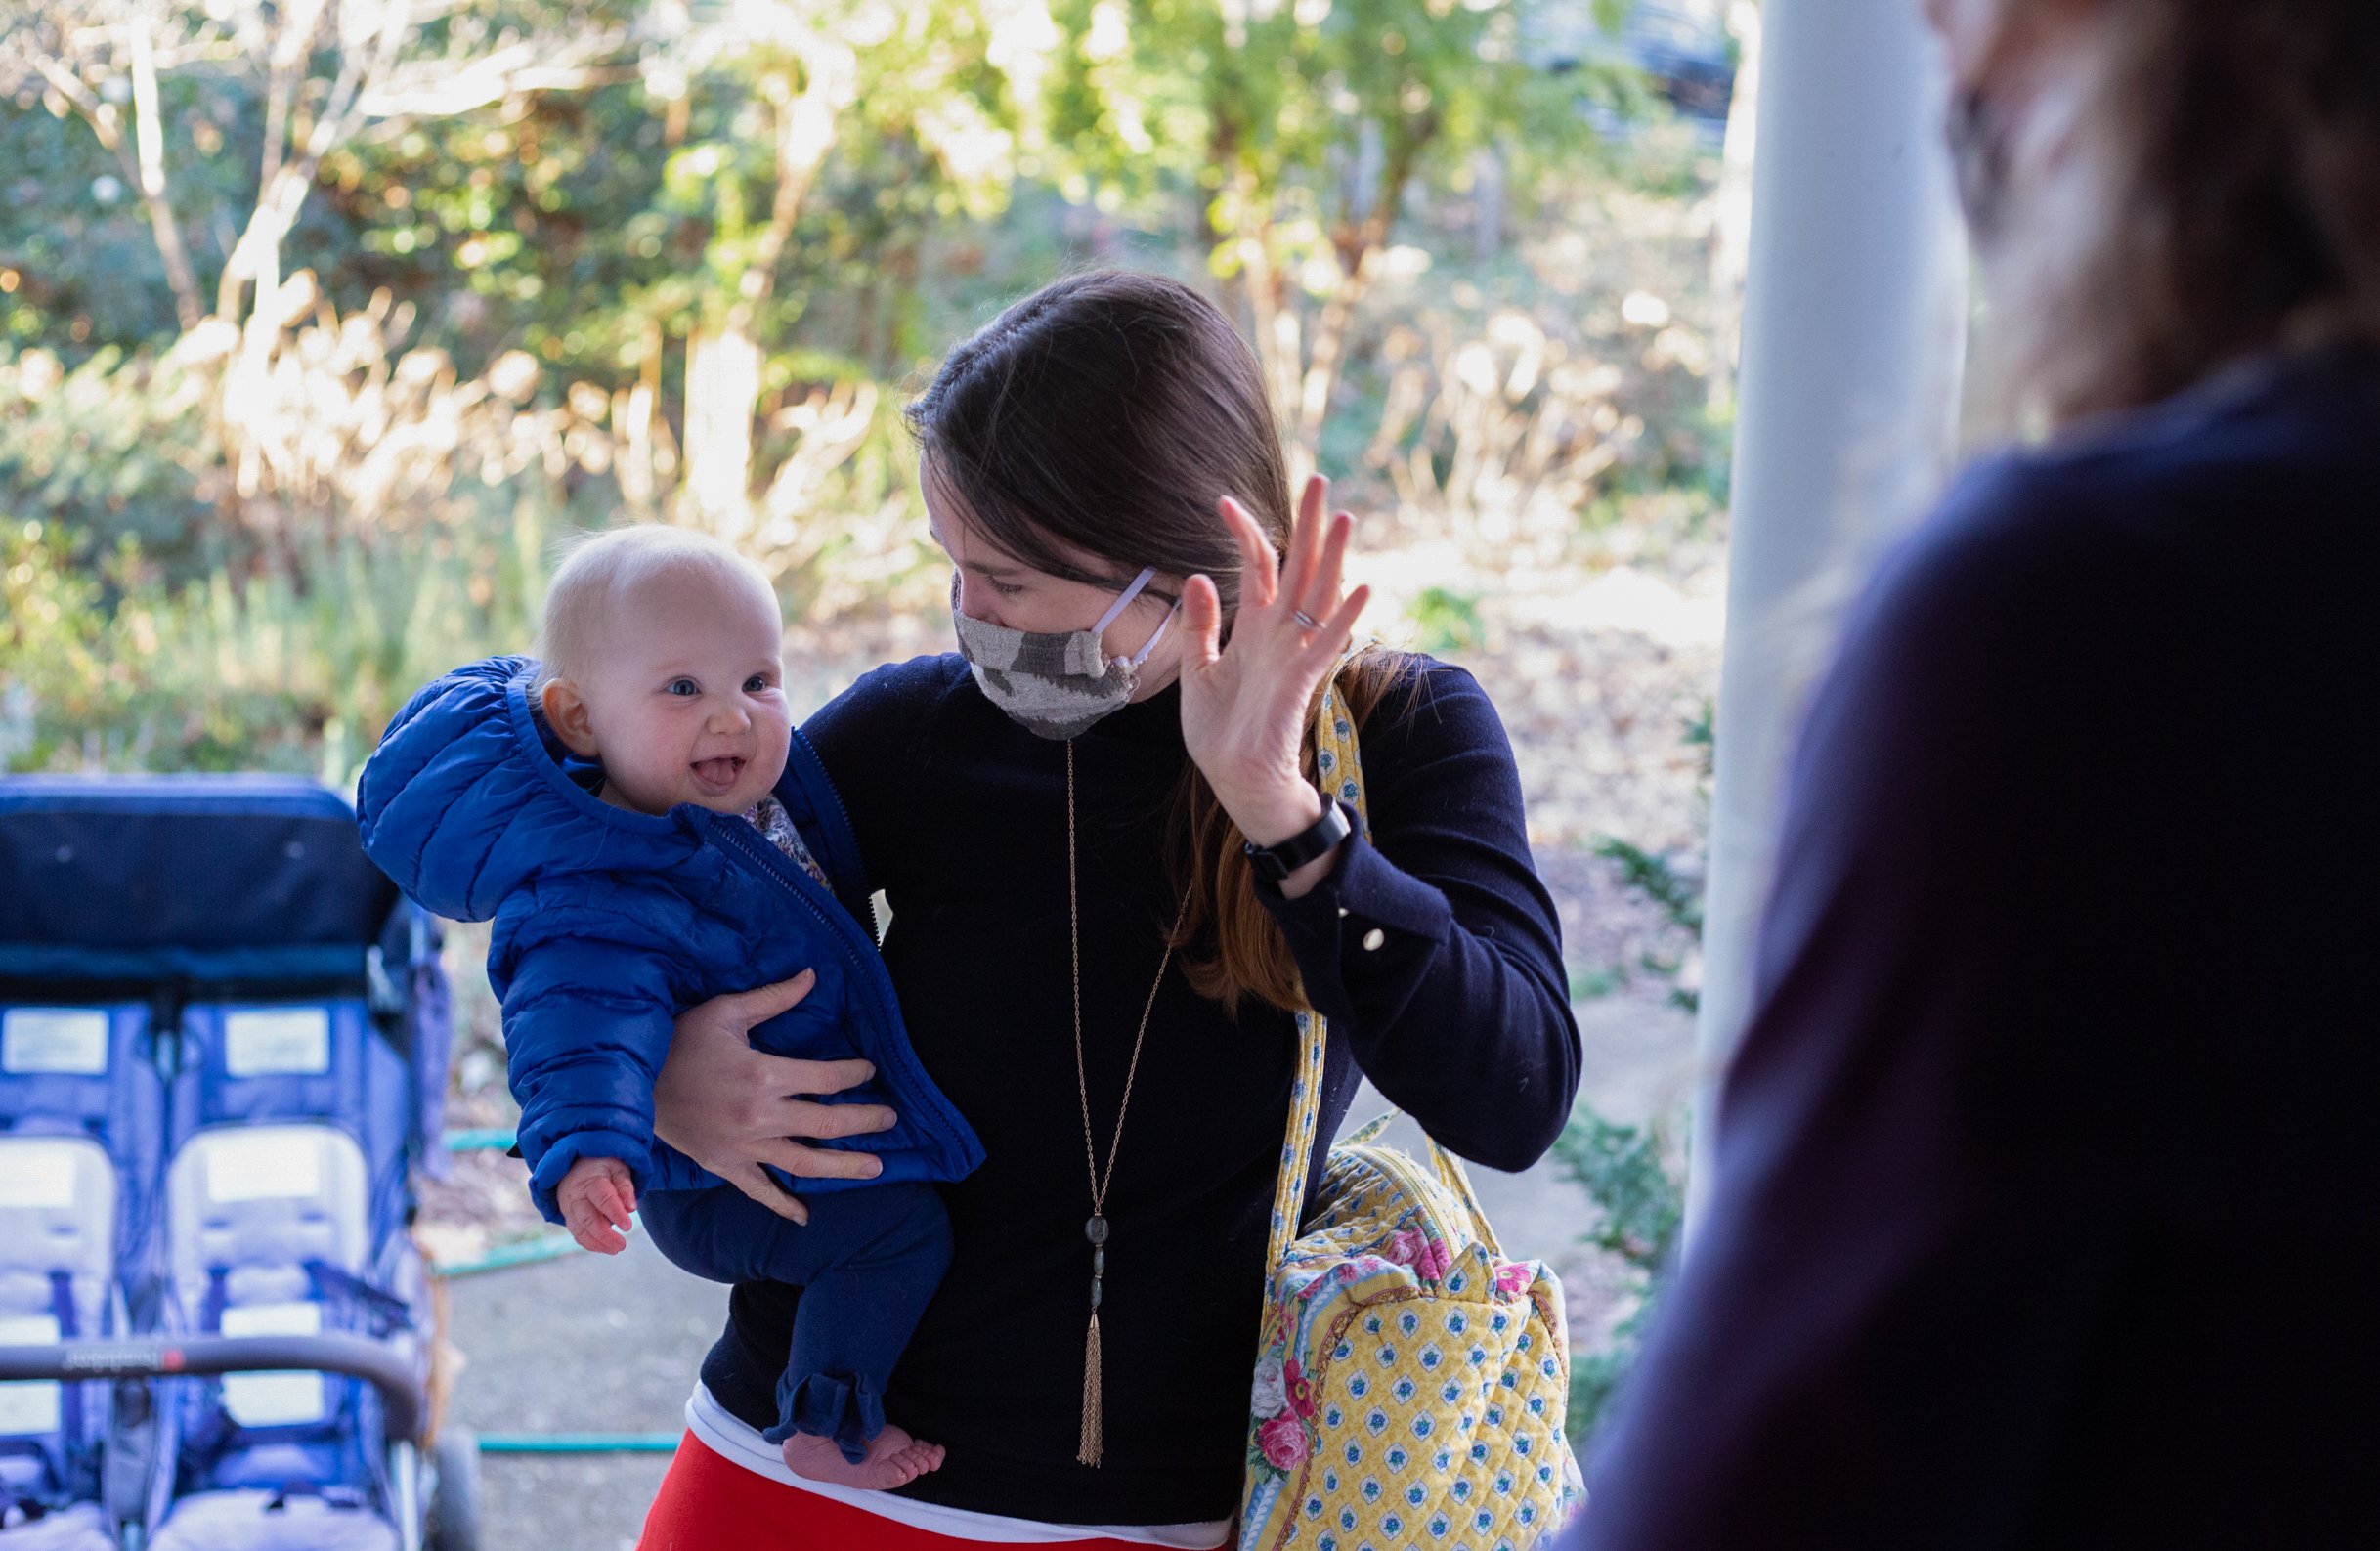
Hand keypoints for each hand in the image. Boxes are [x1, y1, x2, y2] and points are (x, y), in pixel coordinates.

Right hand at [557, 1156, 637, 1254]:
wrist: (575, 1164)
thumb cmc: (603, 1165)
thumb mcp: (618, 1168)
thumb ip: (625, 1186)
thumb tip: (631, 1208)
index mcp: (591, 1180)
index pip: (603, 1199)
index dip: (615, 1213)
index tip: (628, 1227)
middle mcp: (576, 1196)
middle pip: (588, 1218)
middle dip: (605, 1235)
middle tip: (622, 1245)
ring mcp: (569, 1207)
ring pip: (580, 1229)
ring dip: (597, 1243)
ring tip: (616, 1249)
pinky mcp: (568, 1216)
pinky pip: (576, 1233)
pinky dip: (589, 1243)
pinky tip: (604, 1247)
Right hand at [652, 971, 896, 1226]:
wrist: (631, 1083)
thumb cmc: (680, 1041)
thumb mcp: (726, 1012)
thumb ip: (773, 999)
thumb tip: (812, 975)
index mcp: (764, 1076)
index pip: (827, 1079)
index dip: (854, 1074)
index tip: (869, 1070)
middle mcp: (761, 1116)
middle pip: (827, 1123)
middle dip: (865, 1121)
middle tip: (890, 1120)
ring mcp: (744, 1146)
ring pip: (805, 1162)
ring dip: (843, 1167)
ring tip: (875, 1168)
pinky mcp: (724, 1165)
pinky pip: (759, 1191)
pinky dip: (782, 1205)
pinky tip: (804, 1216)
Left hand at [1181, 474, 1370, 895]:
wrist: (1234, 778)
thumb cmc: (1221, 731)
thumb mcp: (1198, 669)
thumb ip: (1201, 624)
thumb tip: (1197, 575)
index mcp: (1254, 629)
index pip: (1258, 567)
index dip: (1245, 533)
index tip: (1222, 502)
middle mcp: (1280, 634)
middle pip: (1300, 568)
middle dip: (1308, 525)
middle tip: (1319, 478)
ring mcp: (1293, 655)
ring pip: (1319, 596)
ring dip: (1332, 557)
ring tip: (1343, 516)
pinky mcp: (1301, 681)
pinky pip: (1326, 644)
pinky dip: (1344, 617)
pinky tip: (1360, 586)